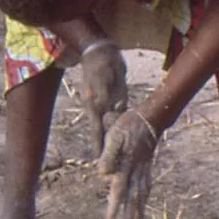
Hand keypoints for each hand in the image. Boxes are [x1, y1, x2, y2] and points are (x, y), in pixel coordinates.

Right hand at [78, 40, 127, 158]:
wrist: (101, 52)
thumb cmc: (100, 62)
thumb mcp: (102, 75)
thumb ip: (103, 91)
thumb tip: (105, 106)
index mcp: (94, 105)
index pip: (96, 129)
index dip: (98, 144)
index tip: (98, 159)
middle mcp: (100, 108)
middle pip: (102, 132)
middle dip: (105, 148)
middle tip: (109, 167)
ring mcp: (107, 104)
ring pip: (111, 126)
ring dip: (113, 140)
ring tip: (118, 157)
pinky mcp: (115, 99)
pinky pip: (118, 116)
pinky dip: (120, 127)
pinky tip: (124, 137)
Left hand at [98, 109, 158, 218]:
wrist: (150, 118)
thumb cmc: (127, 126)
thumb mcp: (114, 137)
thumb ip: (108, 156)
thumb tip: (102, 174)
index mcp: (126, 167)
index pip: (119, 191)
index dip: (114, 207)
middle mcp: (136, 173)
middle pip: (132, 199)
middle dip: (128, 218)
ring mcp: (143, 172)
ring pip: (141, 197)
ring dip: (137, 214)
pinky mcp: (147, 169)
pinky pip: (146, 189)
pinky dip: (144, 202)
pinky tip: (142, 209)